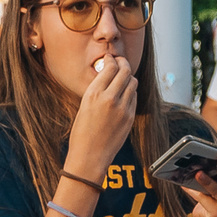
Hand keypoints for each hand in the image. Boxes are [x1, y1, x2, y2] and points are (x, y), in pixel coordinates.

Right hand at [69, 52, 138, 168]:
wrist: (89, 157)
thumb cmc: (82, 133)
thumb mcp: (84, 106)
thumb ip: (97, 89)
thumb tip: (108, 75)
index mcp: (93, 93)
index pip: (110, 67)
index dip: (112, 60)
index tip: (111, 59)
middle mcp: (109, 98)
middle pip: (125, 70)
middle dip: (124, 63)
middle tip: (121, 62)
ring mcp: (122, 108)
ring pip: (133, 82)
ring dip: (128, 77)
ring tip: (123, 78)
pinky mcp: (129, 117)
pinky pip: (134, 97)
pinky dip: (130, 92)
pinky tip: (124, 94)